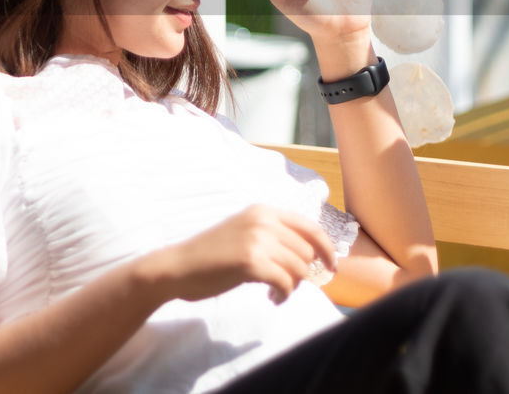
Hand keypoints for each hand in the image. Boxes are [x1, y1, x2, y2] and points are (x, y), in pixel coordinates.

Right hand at [153, 205, 335, 304]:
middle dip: (302, 273)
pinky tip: (272, 298)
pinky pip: (286, 283)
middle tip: (285, 285)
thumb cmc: (210, 255)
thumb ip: (272, 234)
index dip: (327, 248)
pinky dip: (284, 295)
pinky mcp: (251, 262)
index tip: (331, 266)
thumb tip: (310, 254)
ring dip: (293, 286)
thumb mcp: (243, 231)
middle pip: (307, 252)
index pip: (310, 227)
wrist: (176, 267)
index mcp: (262, 210)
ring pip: (299, 269)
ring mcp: (256, 240)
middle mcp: (262, 220)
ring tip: (275, 292)